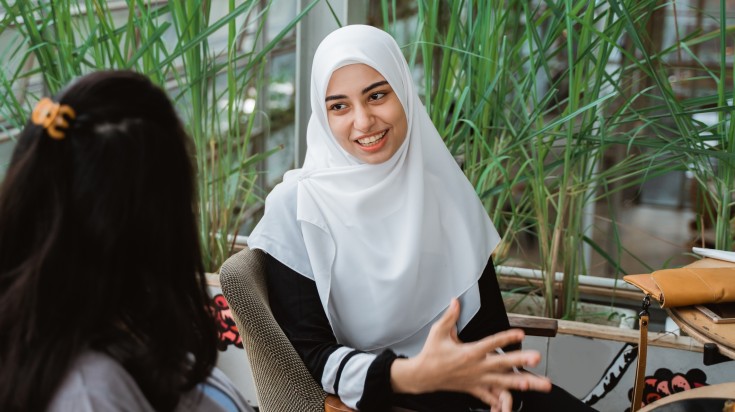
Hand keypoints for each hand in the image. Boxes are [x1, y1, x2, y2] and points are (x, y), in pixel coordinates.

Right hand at [391, 299, 551, 410]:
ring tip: (537, 384)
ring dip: (521, 383)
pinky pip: (489, 397)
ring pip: (503, 383)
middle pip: (502, 363)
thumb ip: (450, 316)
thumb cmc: (431, 353)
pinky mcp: (474, 389)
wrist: (423, 376)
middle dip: (520, 361)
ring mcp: (477, 380)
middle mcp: (476, 367)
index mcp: (469, 352)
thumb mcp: (438, 332)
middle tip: (536, 357)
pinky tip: (512, 406)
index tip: (521, 333)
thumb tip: (456, 301)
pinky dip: (500, 402)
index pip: (491, 342)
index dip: (506, 337)